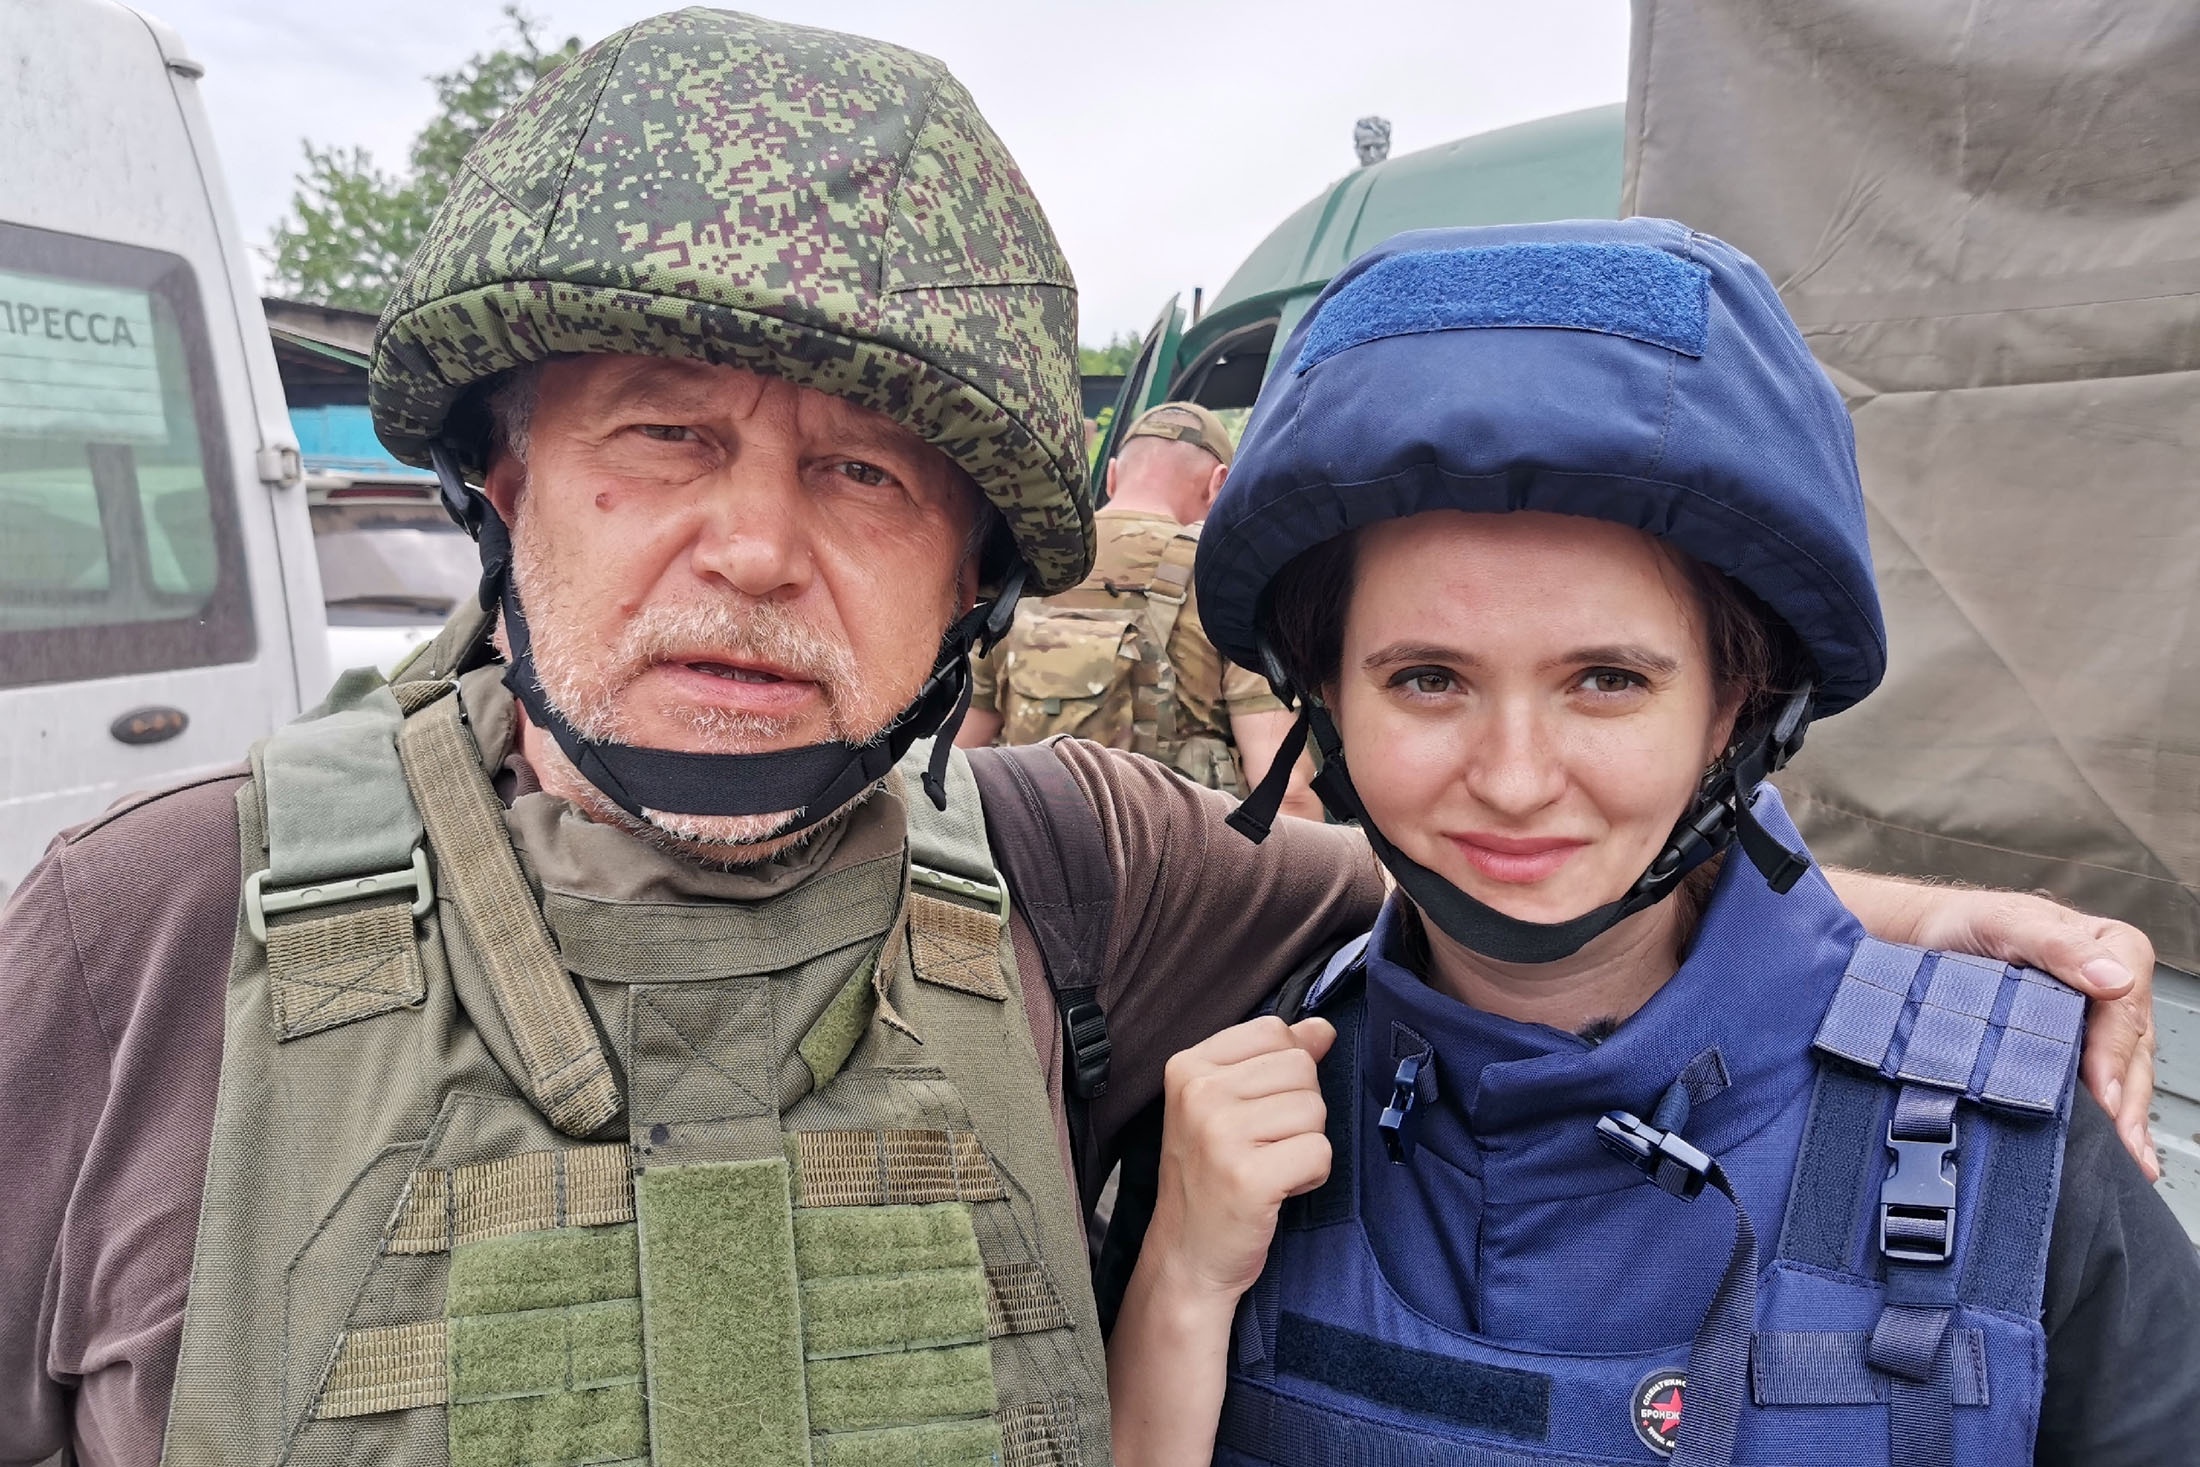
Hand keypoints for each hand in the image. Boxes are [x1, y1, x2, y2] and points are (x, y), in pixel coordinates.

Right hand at [1147, 1015, 1335, 1305]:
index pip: (1275, 1031)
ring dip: (1306, 1144)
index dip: (1284, 1073)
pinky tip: (1278, 1189)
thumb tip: (1321, 1028)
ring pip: (1315, 1110)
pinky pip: (1320, 1152)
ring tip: (1268, 1167)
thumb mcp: (1227, 1105)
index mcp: (1188, 1066)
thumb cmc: (1210, 1177)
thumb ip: (1272, 1059)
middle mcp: (1198, 1093)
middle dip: (1299, 1110)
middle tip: (1263, 1145)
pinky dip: (1311, 1175)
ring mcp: (1220, 1135)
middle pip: (1301, 1068)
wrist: (1187, 1254)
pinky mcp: (1248, 1177)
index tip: (1256, 1110)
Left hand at [1834, 872, 2160, 1178]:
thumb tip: (2115, 979)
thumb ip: (2060, 948)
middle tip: (2124, 1146)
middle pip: (2133, 1050)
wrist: (1930, 936)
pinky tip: (2118, 1149)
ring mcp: (2098, 1021)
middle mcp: (2115, 988)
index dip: (2115, 1055)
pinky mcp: (2075, 1046)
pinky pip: (2102, 1083)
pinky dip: (2111, 1117)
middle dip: (2129, 1102)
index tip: (2103, 1093)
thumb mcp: (2010, 924)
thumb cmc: (1970, 924)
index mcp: (2115, 949)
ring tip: (2131, 1160)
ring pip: (2126, 1074)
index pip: (2125, 1011)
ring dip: (2128, 1119)